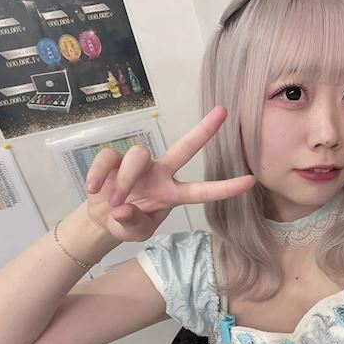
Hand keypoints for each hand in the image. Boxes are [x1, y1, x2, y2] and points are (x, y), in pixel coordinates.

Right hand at [84, 106, 255, 241]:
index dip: (225, 188)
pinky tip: (93, 189)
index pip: (202, 191)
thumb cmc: (127, 223)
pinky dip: (98, 175)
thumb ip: (133, 224)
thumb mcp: (134, 233)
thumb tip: (123, 208)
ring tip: (115, 202)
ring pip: (138, 155)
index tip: (250, 181)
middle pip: (185, 148)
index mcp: (173, 194)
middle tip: (223, 111)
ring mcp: (139, 164)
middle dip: (204, 130)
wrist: (101, 219)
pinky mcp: (114, 159)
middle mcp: (161, 173)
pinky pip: (109, 158)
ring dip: (125, 180)